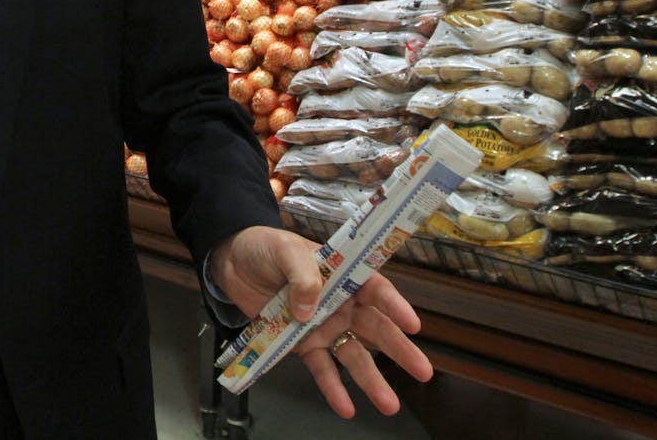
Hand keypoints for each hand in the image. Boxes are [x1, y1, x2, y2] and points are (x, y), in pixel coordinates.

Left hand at [211, 226, 432, 418]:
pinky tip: (346, 408)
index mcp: (342, 274)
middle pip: (375, 328)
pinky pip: (322, 368)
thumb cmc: (265, 249)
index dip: (395, 306)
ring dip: (371, 379)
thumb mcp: (285, 251)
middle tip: (422, 371)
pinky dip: (333, 388)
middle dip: (398, 349)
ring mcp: (323, 326)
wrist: (233, 264)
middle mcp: (340, 303)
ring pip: (354, 355)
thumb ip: (302, 276)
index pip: (375, 290)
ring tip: (389, 405)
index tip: (413, 324)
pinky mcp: (302, 344)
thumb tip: (309, 309)